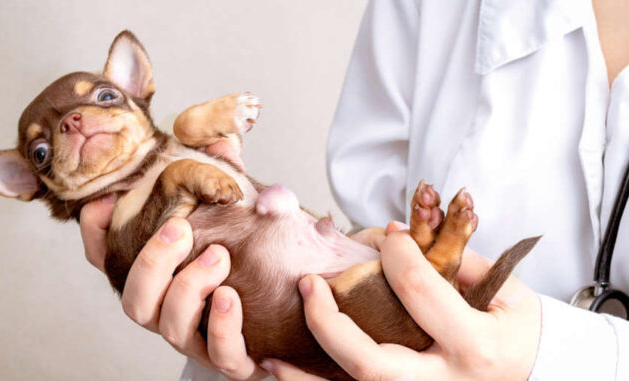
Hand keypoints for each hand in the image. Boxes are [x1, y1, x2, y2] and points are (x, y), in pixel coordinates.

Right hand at [79, 140, 265, 379]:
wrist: (296, 312)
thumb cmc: (253, 258)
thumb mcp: (236, 209)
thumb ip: (224, 176)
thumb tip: (220, 138)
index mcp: (161, 276)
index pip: (109, 260)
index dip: (96, 235)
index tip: (104, 203)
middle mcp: (170, 309)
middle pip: (134, 297)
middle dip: (151, 262)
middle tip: (179, 229)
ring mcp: (199, 337)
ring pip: (169, 326)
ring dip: (187, 289)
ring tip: (218, 256)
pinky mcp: (234, 358)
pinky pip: (221, 356)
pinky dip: (221, 328)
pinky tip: (231, 297)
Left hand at [261, 222, 541, 380]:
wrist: (533, 371)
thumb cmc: (517, 330)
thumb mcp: (502, 289)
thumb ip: (451, 260)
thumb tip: (399, 238)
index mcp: (474, 346)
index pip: (419, 292)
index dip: (397, 254)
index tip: (387, 234)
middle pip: (372, 361)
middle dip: (330, 323)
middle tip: (309, 286)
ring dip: (308, 376)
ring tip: (270, 357)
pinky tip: (287, 374)